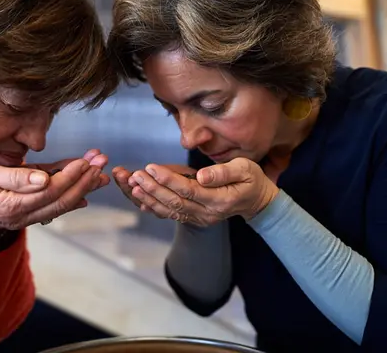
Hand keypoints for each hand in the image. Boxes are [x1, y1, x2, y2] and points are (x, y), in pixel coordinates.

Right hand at [0, 157, 104, 229]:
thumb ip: (14, 177)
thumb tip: (43, 178)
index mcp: (14, 204)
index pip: (51, 189)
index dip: (71, 175)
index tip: (87, 161)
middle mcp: (24, 215)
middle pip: (62, 199)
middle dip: (85, 180)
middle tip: (103, 163)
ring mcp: (26, 218)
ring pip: (61, 204)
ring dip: (83, 189)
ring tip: (102, 175)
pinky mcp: (26, 215)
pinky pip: (52, 208)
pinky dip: (71, 200)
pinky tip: (86, 194)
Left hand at [126, 158, 278, 225]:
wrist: (256, 201)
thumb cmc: (251, 179)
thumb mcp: (246, 169)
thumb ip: (223, 172)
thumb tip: (201, 176)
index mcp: (221, 200)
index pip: (189, 190)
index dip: (168, 180)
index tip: (151, 167)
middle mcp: (208, 213)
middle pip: (175, 202)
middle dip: (153, 188)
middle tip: (134, 175)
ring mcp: (200, 218)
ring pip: (170, 210)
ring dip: (148, 198)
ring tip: (131, 185)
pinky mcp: (194, 218)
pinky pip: (171, 214)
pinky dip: (153, 207)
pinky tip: (138, 199)